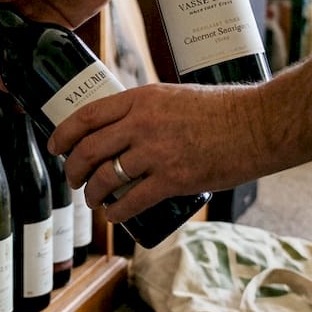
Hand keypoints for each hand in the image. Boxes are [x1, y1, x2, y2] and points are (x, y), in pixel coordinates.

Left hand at [47, 81, 264, 222]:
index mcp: (140, 99)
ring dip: (92, 194)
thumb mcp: (173, 96)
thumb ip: (146, 109)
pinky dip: (116, 212)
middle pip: (88, 150)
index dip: (63, 134)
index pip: (86, 116)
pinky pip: (131, 200)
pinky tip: (114, 216)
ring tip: (93, 200)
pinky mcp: (173, 180)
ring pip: (105, 178)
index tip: (55, 146)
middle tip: (72, 180)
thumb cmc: (222, 109)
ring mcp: (156, 153)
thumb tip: (124, 125)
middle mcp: (142, 124)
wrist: (257, 125)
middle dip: (72, 170)